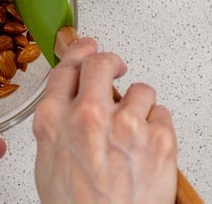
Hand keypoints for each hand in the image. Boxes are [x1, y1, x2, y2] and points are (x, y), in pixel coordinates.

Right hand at [33, 32, 177, 203]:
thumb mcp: (48, 162)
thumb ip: (56, 125)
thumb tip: (67, 100)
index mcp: (55, 121)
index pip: (67, 67)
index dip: (80, 52)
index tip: (87, 47)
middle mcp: (89, 116)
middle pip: (102, 63)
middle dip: (111, 62)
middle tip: (118, 68)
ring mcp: (127, 125)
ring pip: (140, 90)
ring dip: (139, 106)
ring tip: (134, 132)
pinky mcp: (159, 138)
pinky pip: (163, 113)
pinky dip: (158, 126)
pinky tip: (148, 147)